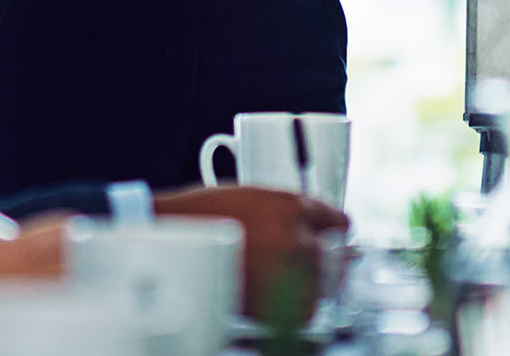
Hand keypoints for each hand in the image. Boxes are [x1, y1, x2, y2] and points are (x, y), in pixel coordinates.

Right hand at [156, 185, 350, 316]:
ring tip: (293, 284)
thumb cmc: (204, 215)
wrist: (170, 240)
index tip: (334, 242)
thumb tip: (315, 230)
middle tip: (320, 268)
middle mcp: (294, 236)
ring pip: (324, 287)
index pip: (339, 222)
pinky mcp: (271, 299)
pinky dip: (298, 309)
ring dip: (315, 286)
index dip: (335, 234)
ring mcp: (284, 270)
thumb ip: (289, 212)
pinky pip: (304, 312)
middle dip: (331, 262)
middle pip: (337, 257)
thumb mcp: (254, 197)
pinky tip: (282, 299)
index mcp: (292, 205)